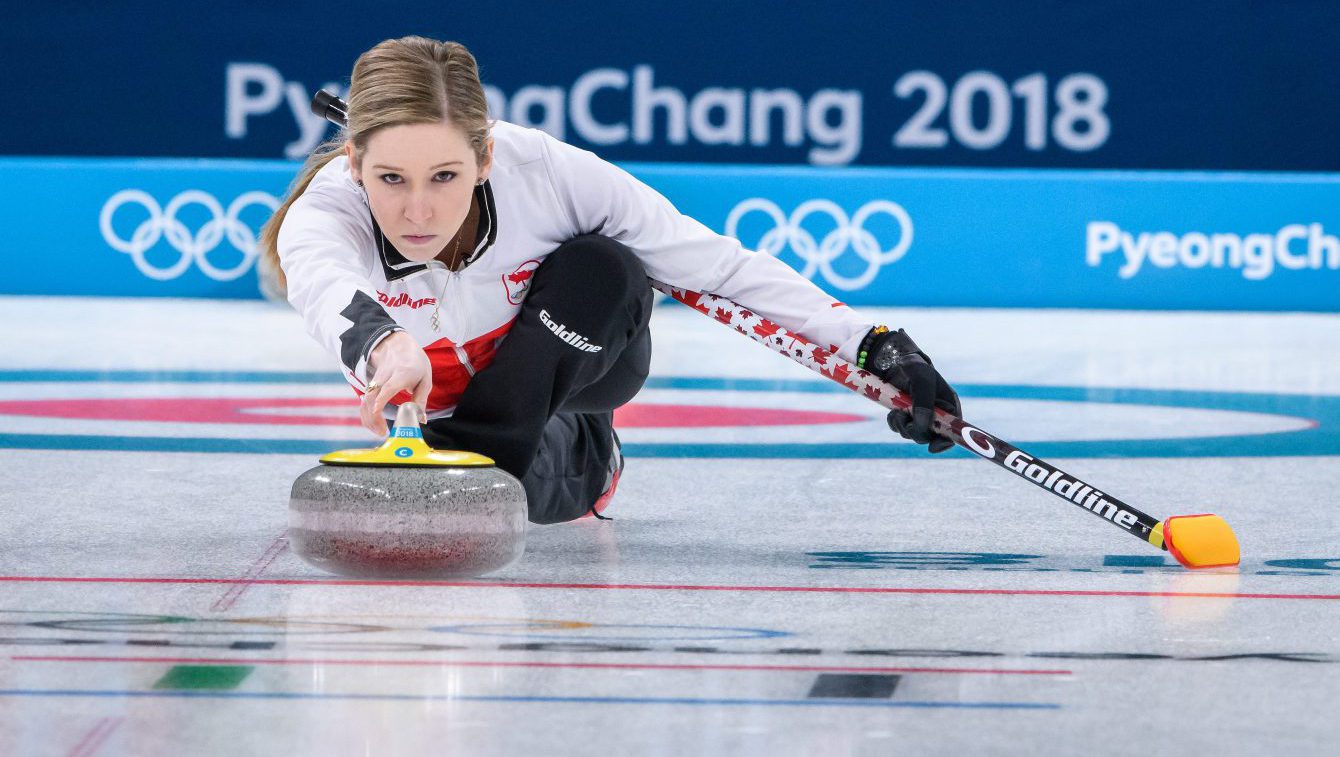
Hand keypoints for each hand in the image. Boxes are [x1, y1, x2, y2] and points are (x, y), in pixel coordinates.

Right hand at [361, 331, 431, 435]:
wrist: (397, 345)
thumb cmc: (414, 363)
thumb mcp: (425, 378)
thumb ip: (421, 399)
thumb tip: (420, 420)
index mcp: (402, 373)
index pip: (388, 385)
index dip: (381, 398)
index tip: (376, 410)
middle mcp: (385, 376)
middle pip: (373, 395)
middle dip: (374, 415)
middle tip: (383, 432)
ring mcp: (375, 380)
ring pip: (365, 399)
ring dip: (369, 418)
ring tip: (379, 431)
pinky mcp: (370, 385)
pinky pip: (364, 401)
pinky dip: (366, 415)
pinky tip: (374, 425)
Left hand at [862, 327, 960, 452]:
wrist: (893, 361)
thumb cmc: (914, 368)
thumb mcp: (922, 380)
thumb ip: (924, 402)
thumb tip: (922, 426)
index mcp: (948, 406)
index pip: (953, 432)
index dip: (946, 443)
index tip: (933, 447)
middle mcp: (937, 414)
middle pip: (930, 436)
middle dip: (916, 431)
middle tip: (906, 420)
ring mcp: (921, 416)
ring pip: (913, 434)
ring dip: (903, 426)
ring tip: (897, 411)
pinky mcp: (906, 416)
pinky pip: (900, 429)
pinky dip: (895, 423)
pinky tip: (893, 412)